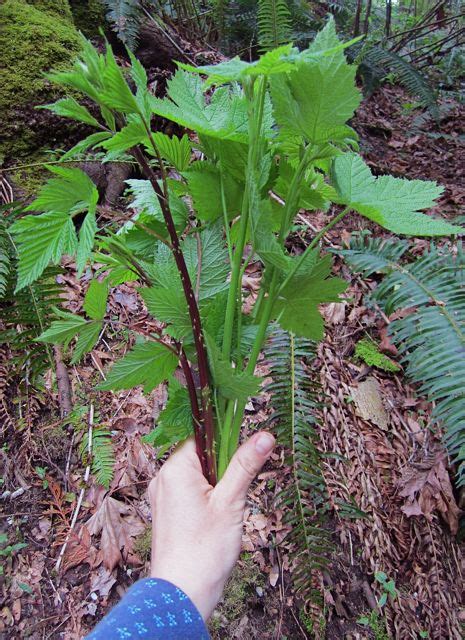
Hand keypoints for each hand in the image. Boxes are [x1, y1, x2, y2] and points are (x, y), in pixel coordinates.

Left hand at [148, 431, 274, 619]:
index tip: (244, 458)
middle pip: (201, 457)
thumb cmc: (205, 550)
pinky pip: (189, 494)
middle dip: (224, 471)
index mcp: (175, 469)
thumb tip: (264, 435)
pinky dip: (207, 500)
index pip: (204, 438)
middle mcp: (163, 479)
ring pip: (198, 477)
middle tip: (236, 495)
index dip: (227, 445)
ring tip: (226, 512)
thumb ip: (245, 465)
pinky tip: (216, 521)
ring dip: (217, 487)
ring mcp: (162, 497)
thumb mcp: (231, 502)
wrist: (182, 595)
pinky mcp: (166, 514)